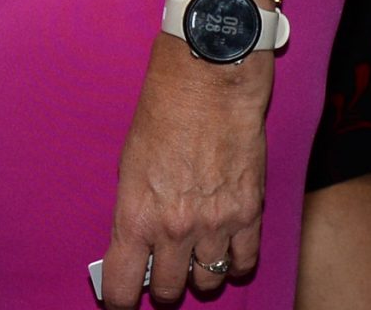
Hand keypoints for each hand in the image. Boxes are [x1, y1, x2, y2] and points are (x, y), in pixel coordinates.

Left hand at [98, 35, 270, 304]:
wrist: (209, 83)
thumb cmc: (161, 112)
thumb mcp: (129, 162)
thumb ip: (136, 207)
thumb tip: (137, 242)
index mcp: (138, 213)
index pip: (124, 281)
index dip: (121, 299)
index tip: (120, 303)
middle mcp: (176, 227)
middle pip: (168, 289)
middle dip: (161, 288)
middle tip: (158, 279)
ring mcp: (216, 225)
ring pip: (208, 281)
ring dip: (198, 277)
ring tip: (191, 264)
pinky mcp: (249, 214)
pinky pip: (244, 263)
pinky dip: (234, 265)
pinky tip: (225, 256)